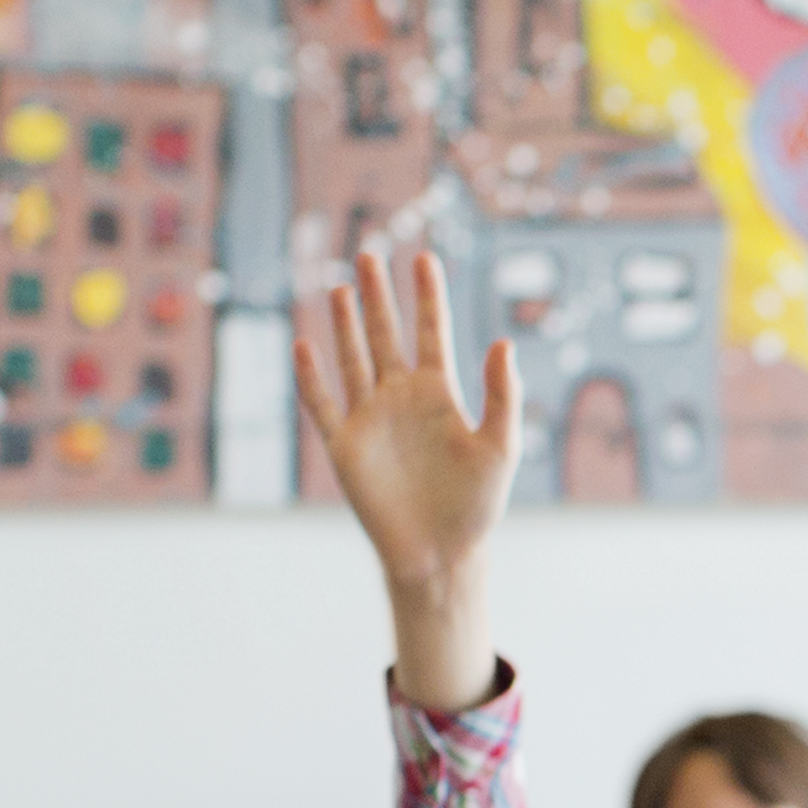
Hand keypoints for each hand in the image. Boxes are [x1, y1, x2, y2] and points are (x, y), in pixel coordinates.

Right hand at [295, 251, 519, 596]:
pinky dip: (311, 376)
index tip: (424, 258)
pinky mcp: (345, 447)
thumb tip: (503, 341)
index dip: (428, 295)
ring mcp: (370, 419)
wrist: (441, 554)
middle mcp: (401, 399)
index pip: (431, 332)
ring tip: (340, 286)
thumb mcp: (500, 447)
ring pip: (353, 359)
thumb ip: (503, 395)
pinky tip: (303, 345)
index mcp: (439, 394)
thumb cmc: (477, 506)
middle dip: (378, 296)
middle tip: (370, 253)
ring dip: (346, 325)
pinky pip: (322, 404)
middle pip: (386, 335)